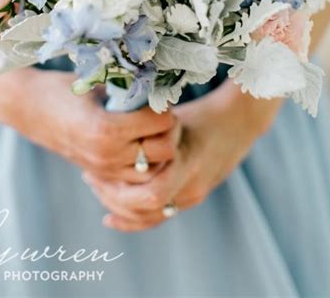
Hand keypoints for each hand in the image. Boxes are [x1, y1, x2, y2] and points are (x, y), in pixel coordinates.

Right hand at [0, 67, 180, 180]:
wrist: (31, 109)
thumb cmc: (64, 89)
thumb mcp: (97, 83)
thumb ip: (128, 88)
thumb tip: (160, 82)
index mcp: (107, 129)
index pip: (161, 123)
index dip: (165, 108)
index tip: (159, 97)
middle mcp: (108, 155)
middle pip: (164, 150)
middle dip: (168, 130)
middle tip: (161, 113)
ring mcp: (104, 169)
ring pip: (154, 169)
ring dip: (157, 149)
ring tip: (151, 129)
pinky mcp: (101, 176)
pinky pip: (137, 177)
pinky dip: (144, 162)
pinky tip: (138, 142)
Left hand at [83, 80, 282, 230]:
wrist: (240, 122)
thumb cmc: (202, 111)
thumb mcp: (174, 116)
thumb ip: (146, 122)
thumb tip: (106, 114)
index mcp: (187, 162)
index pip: (149, 194)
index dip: (118, 185)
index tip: (94, 165)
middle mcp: (190, 185)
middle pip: (143, 209)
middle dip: (112, 196)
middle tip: (89, 176)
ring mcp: (192, 196)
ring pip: (148, 217)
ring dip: (119, 206)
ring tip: (96, 186)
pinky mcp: (190, 198)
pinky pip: (158, 217)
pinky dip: (133, 218)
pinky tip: (111, 215)